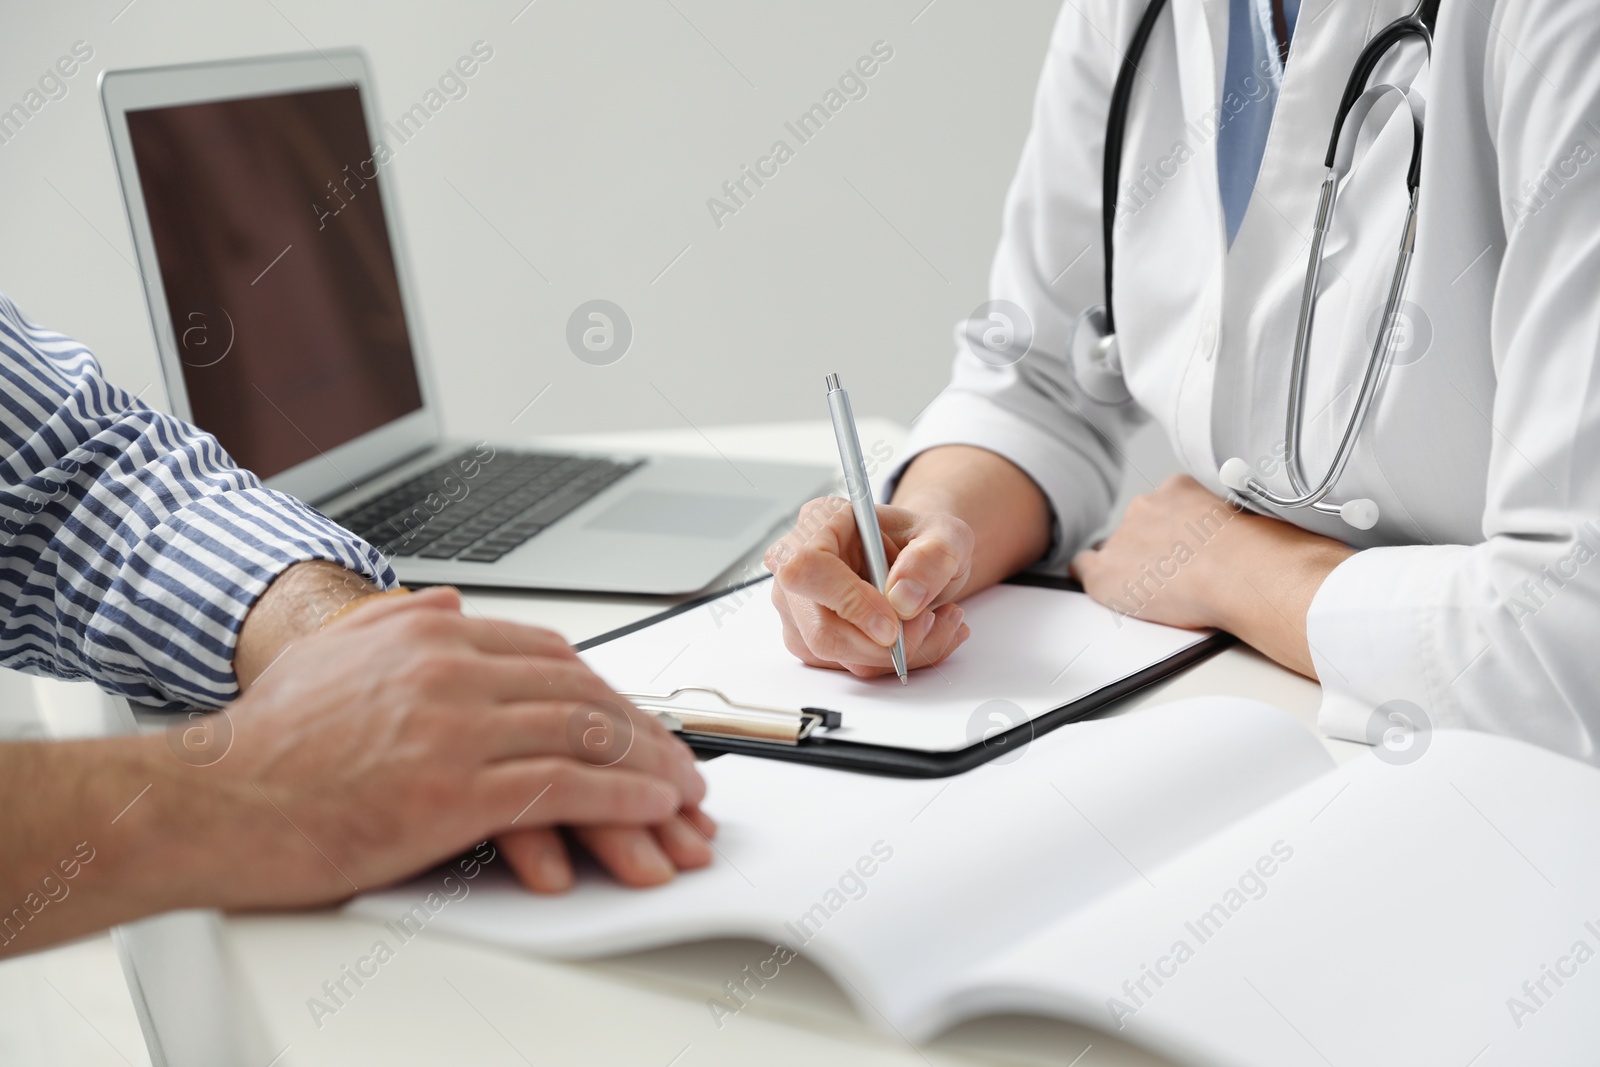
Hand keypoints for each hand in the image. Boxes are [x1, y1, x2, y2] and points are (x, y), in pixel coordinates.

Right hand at [131, 586, 713, 911]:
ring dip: (649, 765)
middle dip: (642, 729)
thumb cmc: (265, 743)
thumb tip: (444, 603)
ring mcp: (457, 728)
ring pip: (587, 734)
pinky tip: (652, 808)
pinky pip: (568, 787)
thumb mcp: (330, 656)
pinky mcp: (456, 790)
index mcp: (430, 637)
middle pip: (582, 692)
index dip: (605, 691)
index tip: (632, 717)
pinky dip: (624, 797)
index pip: (550, 655)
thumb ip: (394, 622)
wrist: (211, 800)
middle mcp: (452, 670)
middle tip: (679, 757)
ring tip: (682, 789)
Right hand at [765, 496, 972, 676]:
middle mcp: (795, 567)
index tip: (894, 623)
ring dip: (899, 653)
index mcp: (819, 522)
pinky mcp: (811, 642)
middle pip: (821, 630)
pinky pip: (852, 666)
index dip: (849, 602)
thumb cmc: (923, 542)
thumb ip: (933, 557)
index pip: (808, 568)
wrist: (922, 564)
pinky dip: (895, 660)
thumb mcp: (947, 535)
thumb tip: (903, 597)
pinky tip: (920, 635)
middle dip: (885, 644)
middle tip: (931, 623)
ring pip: (841, 656)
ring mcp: (798, 610)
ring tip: (937, 622)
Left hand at [1070, 475, 1354, 675]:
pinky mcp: (1108, 573)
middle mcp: (1147, 506)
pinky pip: (1083, 569)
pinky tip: (1111, 591)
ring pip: (1117, 550)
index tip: (1189, 549)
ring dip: (1133, 567)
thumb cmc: (1265, 551)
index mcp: (1180, 488)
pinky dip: (1094, 581)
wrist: (1249, 574)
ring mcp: (1124, 539)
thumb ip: (1232, 520)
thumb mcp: (1253, 517)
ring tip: (1163, 591)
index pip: (1164, 507)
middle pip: (1138, 527)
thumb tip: (1249, 535)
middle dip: (1154, 549)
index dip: (1175, 533)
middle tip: (1181, 574)